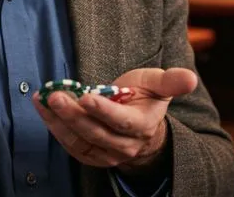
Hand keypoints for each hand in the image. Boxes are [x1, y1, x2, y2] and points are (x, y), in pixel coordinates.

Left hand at [33, 68, 197, 169]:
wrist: (140, 124)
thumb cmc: (147, 98)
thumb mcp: (159, 84)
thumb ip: (172, 81)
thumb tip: (191, 78)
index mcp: (142, 126)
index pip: (121, 121)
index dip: (103, 111)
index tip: (86, 97)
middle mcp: (125, 145)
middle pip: (96, 132)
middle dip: (73, 114)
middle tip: (54, 95)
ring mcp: (106, 153)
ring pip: (80, 140)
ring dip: (58, 121)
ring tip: (43, 101)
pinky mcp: (91, 154)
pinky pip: (71, 144)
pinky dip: (55, 128)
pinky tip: (43, 110)